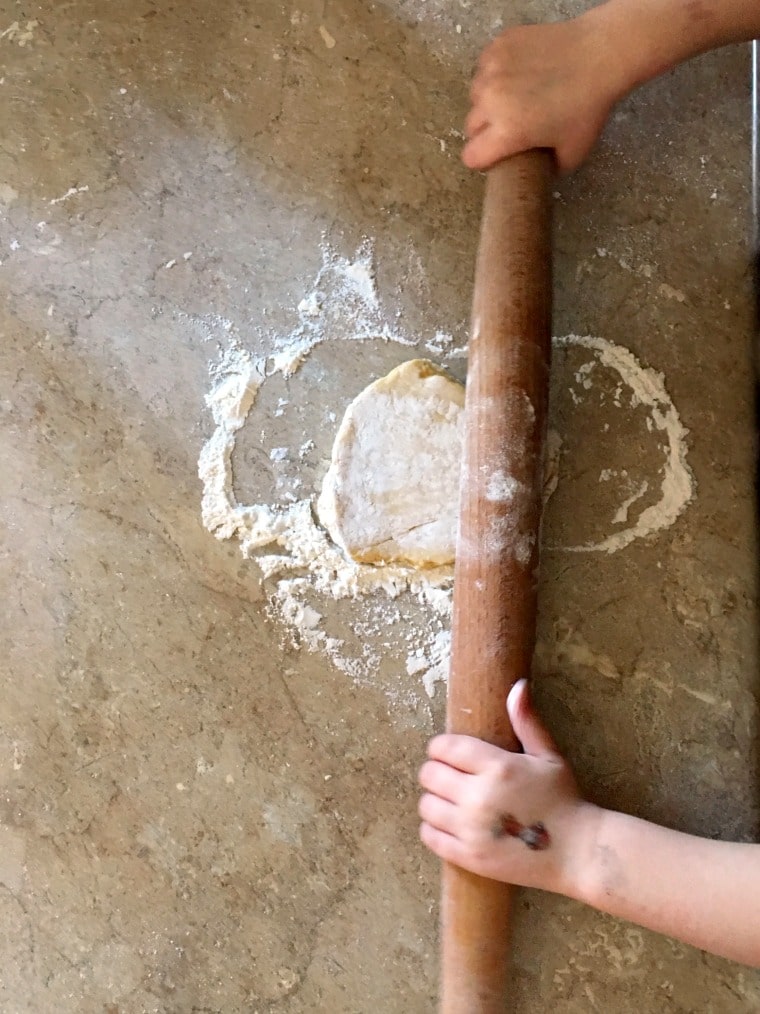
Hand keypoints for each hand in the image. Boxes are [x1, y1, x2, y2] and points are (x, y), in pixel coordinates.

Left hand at [418, 679, 598, 895]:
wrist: (576, 852)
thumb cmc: (563, 799)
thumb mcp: (548, 755)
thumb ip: (527, 720)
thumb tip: (518, 686)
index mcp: (497, 767)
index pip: (444, 747)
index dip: (442, 747)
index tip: (451, 753)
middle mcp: (479, 797)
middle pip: (429, 774)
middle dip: (437, 771)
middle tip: (452, 776)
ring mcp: (472, 830)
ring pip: (426, 805)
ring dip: (435, 799)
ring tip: (452, 800)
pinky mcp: (469, 857)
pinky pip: (430, 836)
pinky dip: (434, 828)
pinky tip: (452, 823)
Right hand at [463, 12, 627, 171]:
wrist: (600, 56)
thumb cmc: (588, 108)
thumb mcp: (570, 156)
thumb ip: (542, 170)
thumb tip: (530, 175)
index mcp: (507, 131)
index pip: (471, 156)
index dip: (483, 160)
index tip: (495, 156)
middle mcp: (493, 100)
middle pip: (471, 126)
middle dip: (485, 131)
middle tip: (508, 126)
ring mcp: (492, 69)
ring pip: (475, 95)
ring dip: (487, 101)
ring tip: (512, 98)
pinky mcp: (498, 45)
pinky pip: (483, 67)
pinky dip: (494, 74)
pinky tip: (515, 75)